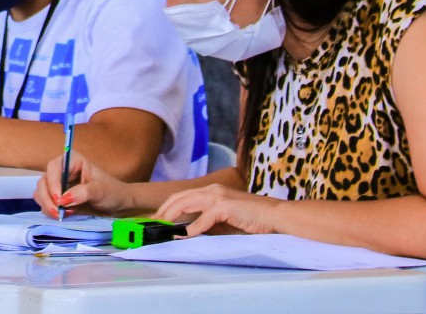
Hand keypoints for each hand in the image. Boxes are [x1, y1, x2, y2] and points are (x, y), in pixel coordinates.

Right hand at [35, 153, 128, 218]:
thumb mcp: (100, 191)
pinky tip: (64, 215)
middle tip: (57, 213)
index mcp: (72, 161)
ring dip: (47, 205)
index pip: (54, 168)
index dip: (53, 183)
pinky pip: (45, 203)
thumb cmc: (112, 192)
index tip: (59, 200)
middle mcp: (62, 171)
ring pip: (41, 193)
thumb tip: (64, 199)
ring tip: (61, 215)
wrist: (117, 205)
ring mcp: (58, 185)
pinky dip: (49, 210)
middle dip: (47, 198)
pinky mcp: (57, 198)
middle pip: (44, 181)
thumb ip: (83, 193)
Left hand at [153, 183, 277, 236]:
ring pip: (186, 203)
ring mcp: (218, 196)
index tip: (156, 219)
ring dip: (171, 216)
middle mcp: (212, 190)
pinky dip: (192, 228)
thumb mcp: (225, 219)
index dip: (167, 207)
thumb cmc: (251, 218)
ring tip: (161, 228)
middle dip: (163, 210)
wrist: (274, 215)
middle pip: (179, 198)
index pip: (182, 196)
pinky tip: (183, 235)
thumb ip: (208, 221)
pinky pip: (204, 218)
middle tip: (152, 224)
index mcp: (211, 191)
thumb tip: (187, 230)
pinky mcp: (225, 206)